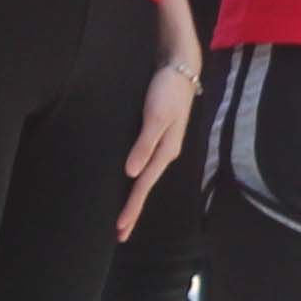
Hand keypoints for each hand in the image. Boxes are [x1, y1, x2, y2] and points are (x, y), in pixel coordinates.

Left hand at [116, 48, 200, 239]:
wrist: (180, 66)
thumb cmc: (168, 90)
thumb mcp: (156, 116)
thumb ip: (144, 144)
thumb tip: (131, 173)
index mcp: (165, 151)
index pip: (144, 186)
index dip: (132, 207)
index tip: (120, 228)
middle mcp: (164, 152)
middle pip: (145, 186)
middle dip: (134, 210)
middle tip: (120, 234)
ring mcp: (162, 144)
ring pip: (145, 178)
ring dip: (135, 197)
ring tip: (124, 216)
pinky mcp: (156, 135)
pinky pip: (144, 164)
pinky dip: (136, 179)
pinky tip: (131, 182)